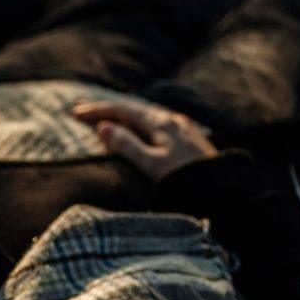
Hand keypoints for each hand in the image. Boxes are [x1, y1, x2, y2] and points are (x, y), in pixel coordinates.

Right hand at [71, 99, 216, 179]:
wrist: (225, 190)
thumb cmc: (187, 181)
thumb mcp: (152, 165)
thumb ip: (127, 146)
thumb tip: (103, 128)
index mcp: (161, 123)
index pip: (122, 111)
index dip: (97, 111)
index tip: (74, 113)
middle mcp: (171, 119)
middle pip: (133, 109)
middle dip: (106, 110)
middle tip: (80, 114)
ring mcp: (181, 127)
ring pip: (145, 114)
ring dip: (121, 115)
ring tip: (103, 119)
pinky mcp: (187, 137)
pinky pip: (154, 123)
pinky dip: (136, 123)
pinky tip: (135, 129)